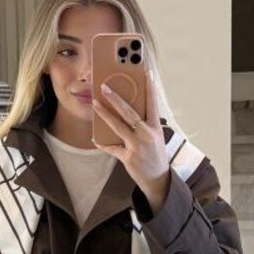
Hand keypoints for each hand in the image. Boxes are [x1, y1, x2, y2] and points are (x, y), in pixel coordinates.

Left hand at [92, 67, 170, 211]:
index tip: (147, 73)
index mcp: (156, 128)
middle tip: (104, 87)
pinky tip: (95, 138)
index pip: (153, 104)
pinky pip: (112, 148)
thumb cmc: (155, 155)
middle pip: (129, 112)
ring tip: (95, 103)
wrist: (158, 179)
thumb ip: (144, 124)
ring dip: (105, 114)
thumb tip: (127, 111)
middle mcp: (147, 135)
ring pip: (118, 126)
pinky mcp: (128, 157)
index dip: (150, 89)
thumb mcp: (155, 138)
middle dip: (116, 98)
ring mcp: (137, 146)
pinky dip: (103, 143)